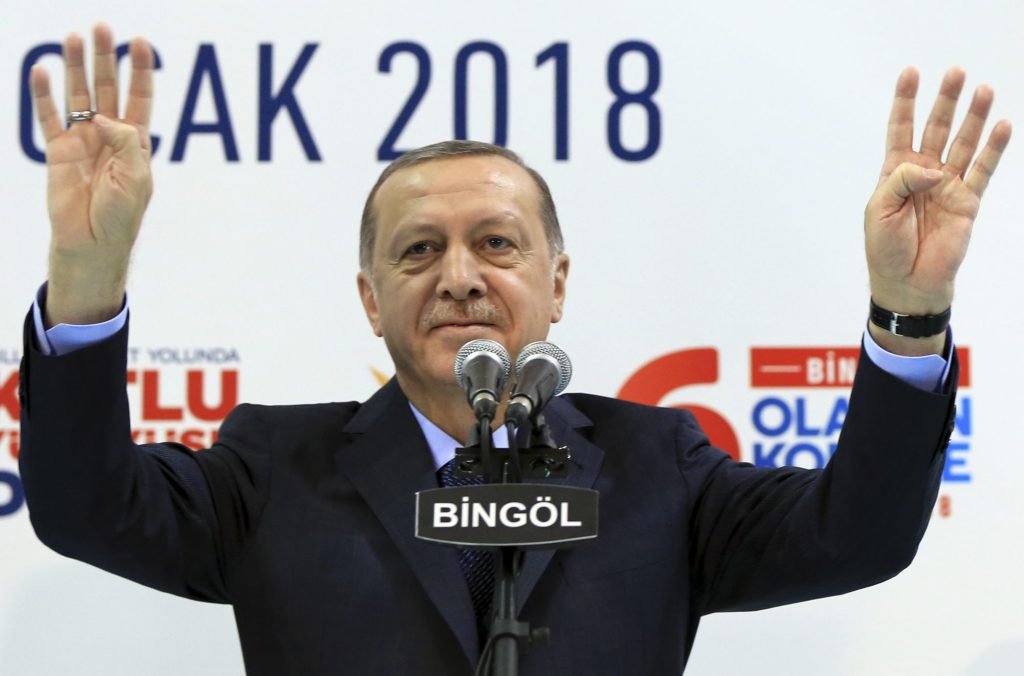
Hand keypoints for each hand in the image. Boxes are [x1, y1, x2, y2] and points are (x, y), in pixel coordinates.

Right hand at [31, 24, 153, 325]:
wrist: (92, 242)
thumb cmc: (121, 215)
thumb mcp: (136, 177)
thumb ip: (126, 142)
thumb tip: (103, 116)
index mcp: (136, 143)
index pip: (140, 98)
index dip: (141, 71)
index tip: (141, 42)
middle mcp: (108, 136)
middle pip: (107, 88)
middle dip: (105, 58)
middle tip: (101, 27)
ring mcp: (82, 140)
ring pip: (78, 95)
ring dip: (76, 67)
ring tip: (74, 37)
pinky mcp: (57, 151)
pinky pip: (48, 116)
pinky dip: (43, 93)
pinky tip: (41, 69)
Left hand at [864, 67, 1010, 354]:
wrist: (908, 284)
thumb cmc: (886, 249)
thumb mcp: (879, 212)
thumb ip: (901, 182)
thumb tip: (933, 169)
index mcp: (894, 173)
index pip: (900, 129)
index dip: (905, 102)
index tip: (910, 73)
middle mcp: (922, 174)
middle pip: (935, 128)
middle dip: (945, 101)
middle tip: (955, 73)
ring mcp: (947, 185)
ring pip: (963, 143)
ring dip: (973, 118)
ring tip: (983, 89)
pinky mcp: (968, 201)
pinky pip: (983, 170)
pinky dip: (994, 149)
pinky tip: (1003, 126)